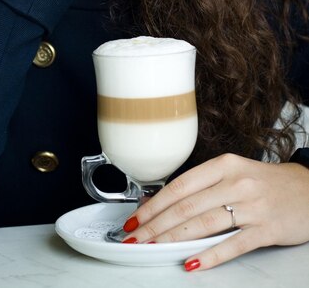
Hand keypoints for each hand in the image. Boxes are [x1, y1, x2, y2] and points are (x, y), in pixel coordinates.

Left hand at [121, 153, 308, 269]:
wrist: (307, 190)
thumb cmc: (264, 183)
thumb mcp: (233, 173)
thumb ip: (201, 186)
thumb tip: (162, 203)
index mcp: (224, 165)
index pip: (180, 186)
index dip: (154, 204)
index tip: (137, 218)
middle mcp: (236, 182)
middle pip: (186, 207)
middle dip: (155, 225)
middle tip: (136, 238)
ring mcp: (251, 206)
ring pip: (203, 224)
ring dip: (173, 239)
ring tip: (153, 247)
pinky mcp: (265, 229)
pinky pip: (232, 245)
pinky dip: (209, 255)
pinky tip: (192, 263)